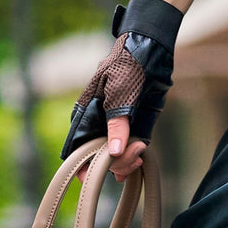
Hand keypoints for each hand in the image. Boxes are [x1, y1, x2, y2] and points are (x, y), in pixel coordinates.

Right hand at [62, 0, 182, 175]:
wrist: (151, 52)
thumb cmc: (126, 66)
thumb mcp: (119, 93)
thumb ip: (116, 123)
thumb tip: (113, 152)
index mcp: (86, 115)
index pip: (76, 148)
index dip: (82, 166)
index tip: (94, 175)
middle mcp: (99, 126)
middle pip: (99, 159)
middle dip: (115, 163)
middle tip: (134, 151)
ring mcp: (118, 129)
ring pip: (116, 160)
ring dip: (127, 162)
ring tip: (140, 148)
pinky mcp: (136, 129)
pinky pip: (131, 153)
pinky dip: (135, 159)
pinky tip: (141, 155)